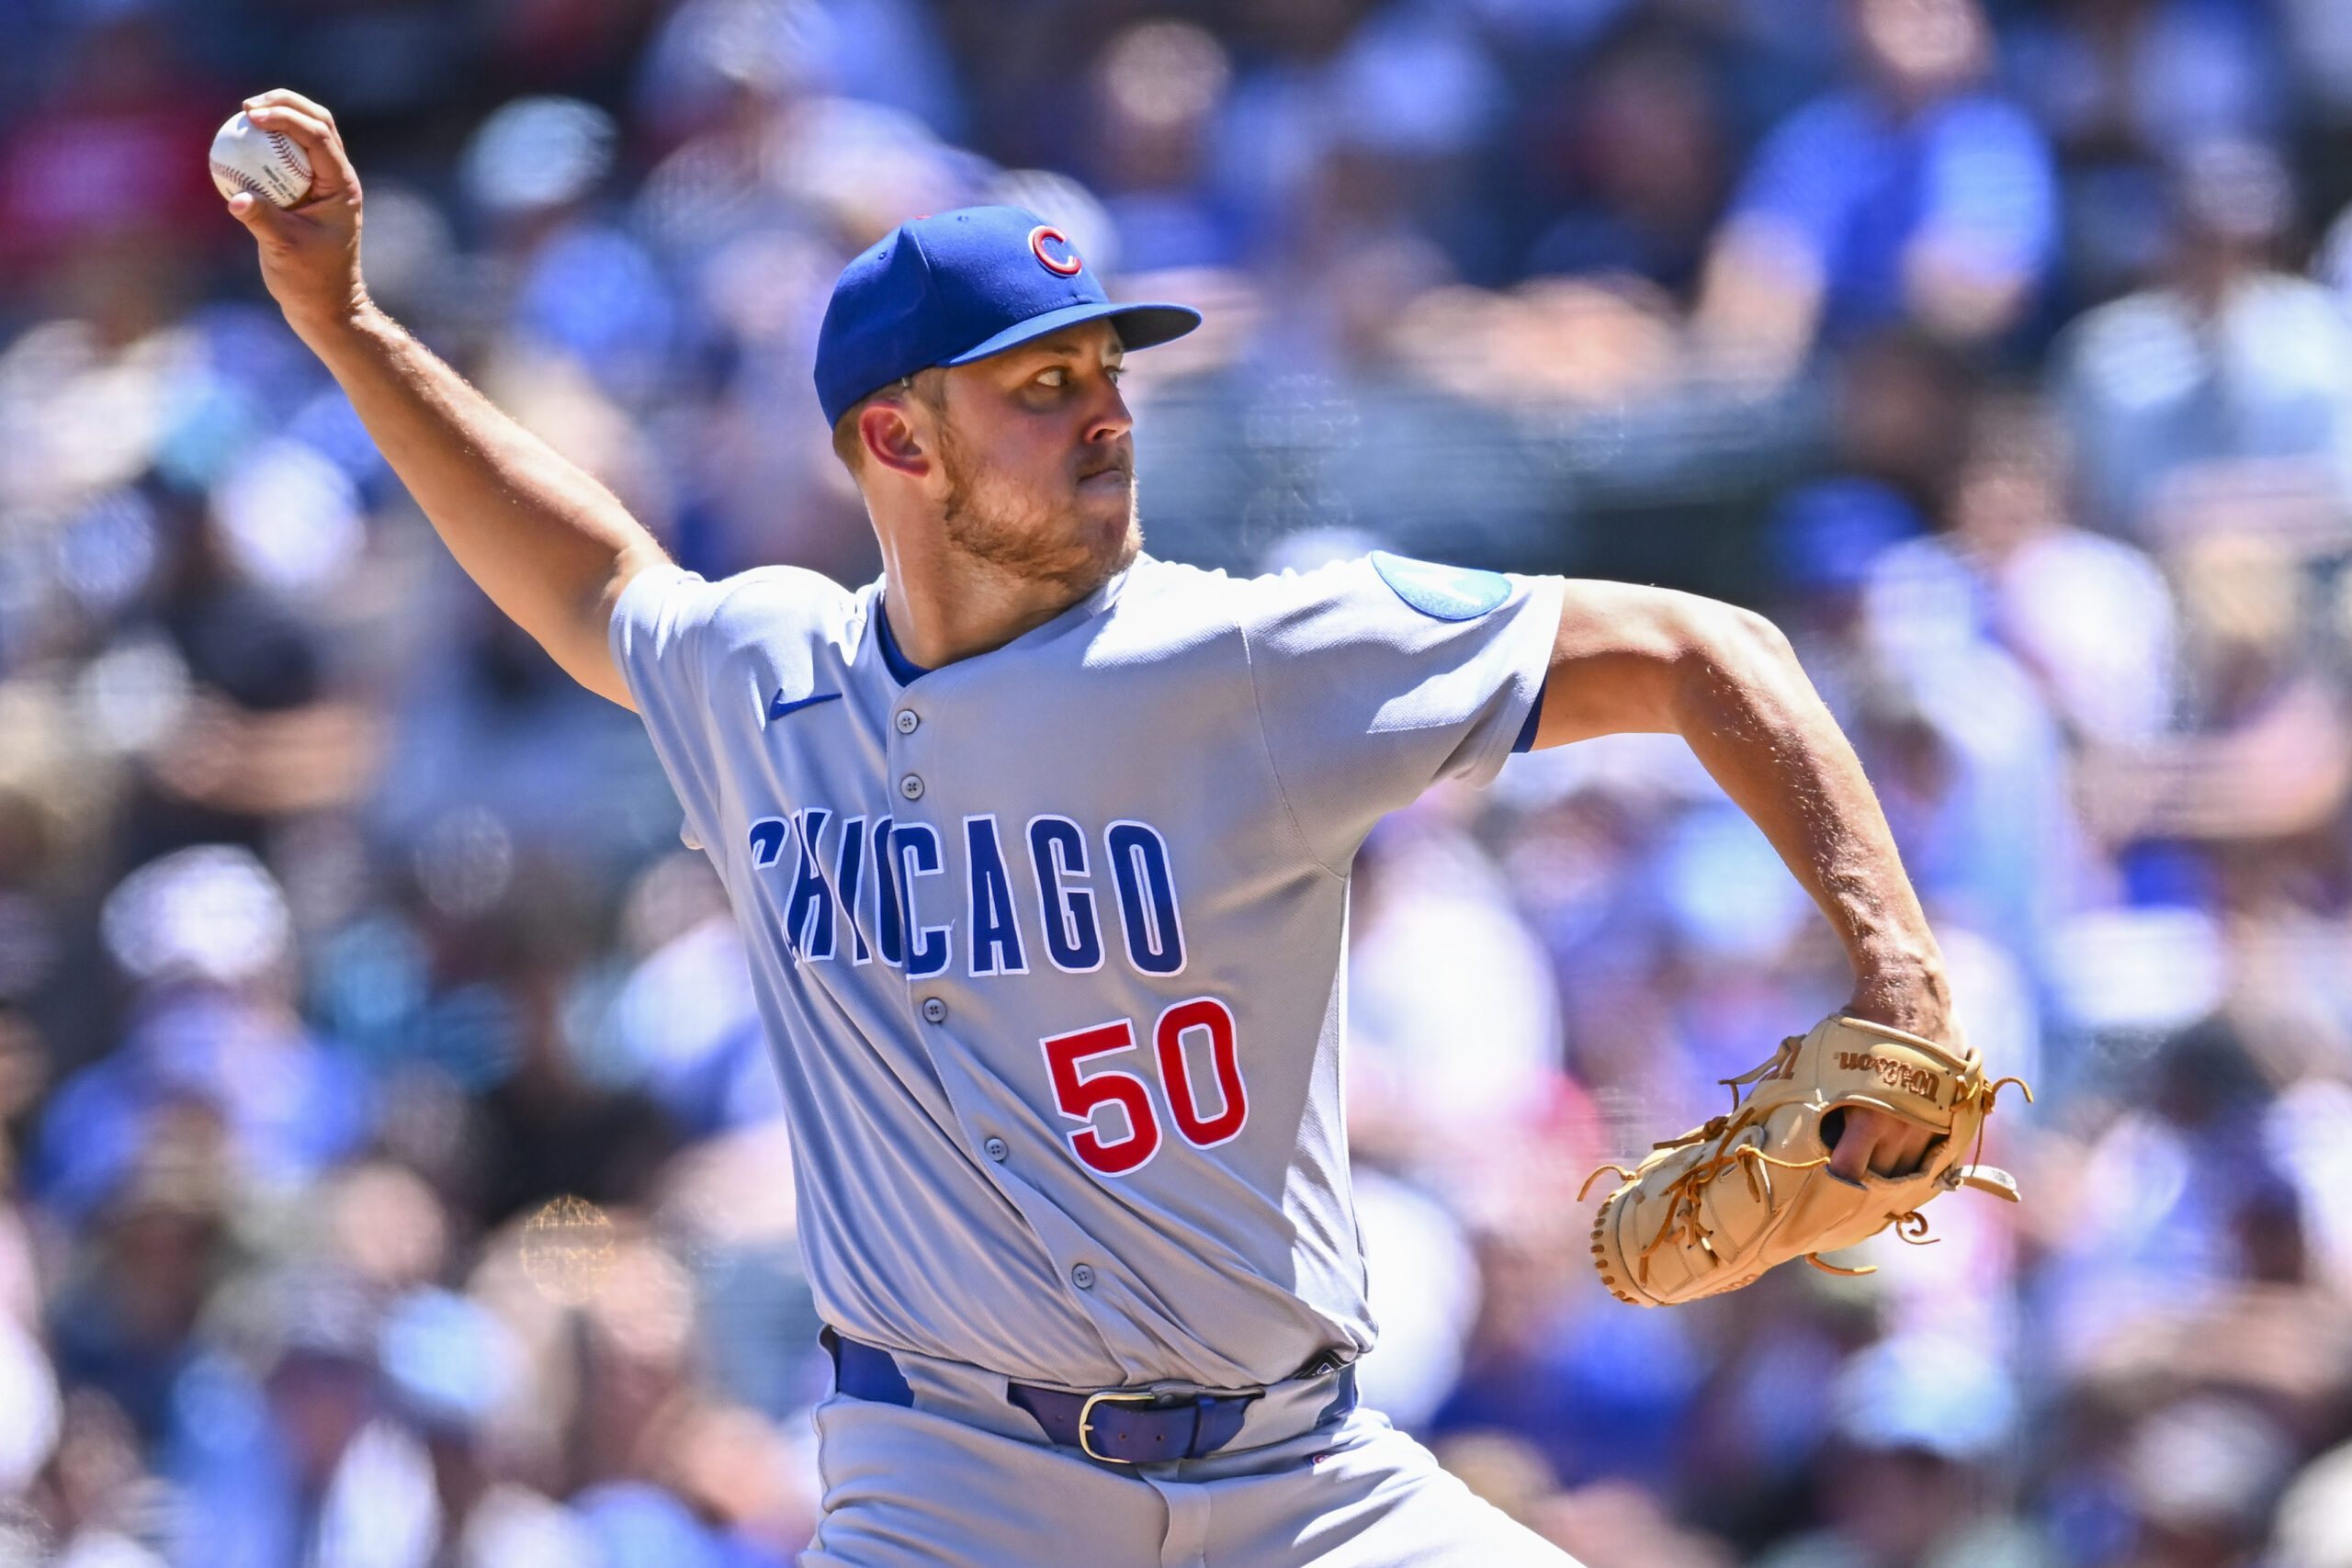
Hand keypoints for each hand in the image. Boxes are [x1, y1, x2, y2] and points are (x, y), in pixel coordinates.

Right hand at [222, 90, 367, 336]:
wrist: (327, 305)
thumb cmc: (310, 282)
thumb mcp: (284, 250)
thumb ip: (261, 220)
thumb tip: (236, 199)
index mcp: (341, 186)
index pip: (318, 135)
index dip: (285, 117)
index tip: (251, 116)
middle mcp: (338, 178)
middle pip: (318, 121)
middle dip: (285, 104)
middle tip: (248, 106)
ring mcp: (325, 183)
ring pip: (306, 134)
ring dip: (279, 116)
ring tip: (245, 114)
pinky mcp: (308, 191)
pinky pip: (288, 156)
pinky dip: (268, 143)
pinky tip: (239, 142)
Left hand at [1828, 975, 1951, 1182]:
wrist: (1910, 991)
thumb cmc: (1859, 1023)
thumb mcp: (1823, 1056)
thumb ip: (1808, 1088)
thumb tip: (1770, 1100)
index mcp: (1868, 1119)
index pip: (1850, 1173)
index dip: (1837, 1180)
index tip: (1827, 1178)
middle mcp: (1904, 1127)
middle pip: (1884, 1178)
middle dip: (1866, 1181)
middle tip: (1850, 1179)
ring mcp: (1933, 1122)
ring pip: (1914, 1169)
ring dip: (1897, 1170)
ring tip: (1878, 1168)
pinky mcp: (1955, 1111)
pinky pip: (1941, 1150)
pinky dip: (1925, 1156)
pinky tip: (1909, 1154)